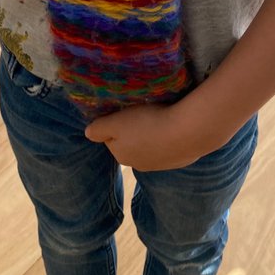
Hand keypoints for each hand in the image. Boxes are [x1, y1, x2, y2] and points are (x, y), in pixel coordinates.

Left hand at [84, 102, 206, 171]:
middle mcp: (138, 164)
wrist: (187, 132)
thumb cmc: (147, 123)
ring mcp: (160, 164)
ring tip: (159, 115)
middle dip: (134, 129)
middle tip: (142, 111)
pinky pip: (168, 145)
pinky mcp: (178, 160)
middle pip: (130, 142)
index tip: (125, 110)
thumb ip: (98, 128)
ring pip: (150, 144)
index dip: (117, 122)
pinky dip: (168, 136)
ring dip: (152, 132)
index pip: (111, 138)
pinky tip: (173, 124)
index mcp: (121, 155)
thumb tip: (88, 133)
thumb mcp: (115, 122)